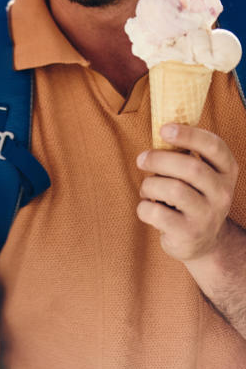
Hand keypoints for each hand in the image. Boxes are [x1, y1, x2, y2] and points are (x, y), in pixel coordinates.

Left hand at [136, 123, 237, 261]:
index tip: (164, 128)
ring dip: (150, 185)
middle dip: (158, 159)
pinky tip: (149, 208)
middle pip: (190, 167)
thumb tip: (160, 126)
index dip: (189, 134)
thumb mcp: (197, 175)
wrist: (201, 242)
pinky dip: (144, 207)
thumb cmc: (191, 197)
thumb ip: (184, 154)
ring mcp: (208, 215)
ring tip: (148, 189)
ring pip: (172, 189)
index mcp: (226, 172)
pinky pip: (156, 212)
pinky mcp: (189, 233)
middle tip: (142, 159)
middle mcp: (222, 193)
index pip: (215, 147)